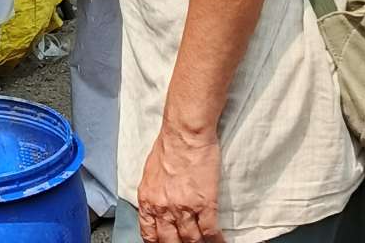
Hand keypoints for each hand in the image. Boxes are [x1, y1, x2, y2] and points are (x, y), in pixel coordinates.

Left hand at [137, 126, 224, 242]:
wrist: (185, 132)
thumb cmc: (168, 145)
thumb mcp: (150, 172)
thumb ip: (154, 194)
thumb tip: (158, 207)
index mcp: (148, 199)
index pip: (149, 234)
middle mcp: (163, 208)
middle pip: (169, 242)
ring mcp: (184, 208)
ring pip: (191, 241)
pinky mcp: (204, 204)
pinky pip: (211, 232)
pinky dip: (216, 241)